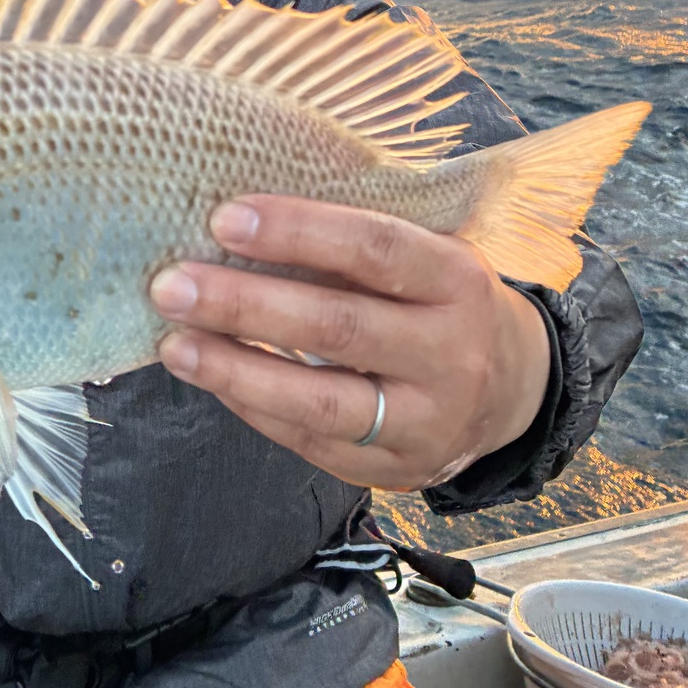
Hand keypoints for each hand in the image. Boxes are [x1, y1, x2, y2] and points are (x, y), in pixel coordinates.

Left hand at [151, 195, 551, 491]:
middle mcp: (450, 354)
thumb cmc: (440, 299)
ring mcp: (427, 422)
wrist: (515, 390)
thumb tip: (242, 215)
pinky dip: (253, 407)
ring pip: (321, 402)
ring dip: (235, 371)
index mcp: (458, 281)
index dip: (298, 232)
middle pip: (339, 328)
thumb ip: (357, 238)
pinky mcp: (397, 472)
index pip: (375, 249)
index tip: (224, 217)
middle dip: (245, 305)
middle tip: (171, 284)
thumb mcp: (428, 253)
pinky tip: (211, 377)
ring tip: (173, 344)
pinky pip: (311, 442)